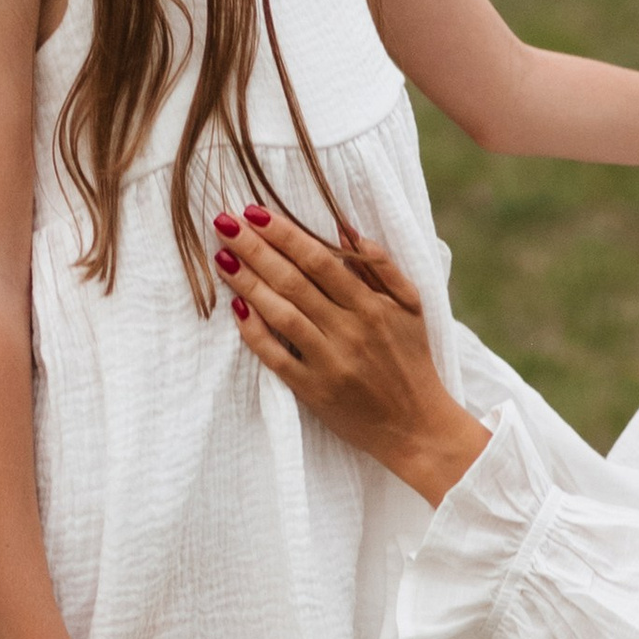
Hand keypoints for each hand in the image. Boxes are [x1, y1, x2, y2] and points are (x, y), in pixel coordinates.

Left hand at [217, 203, 490, 504]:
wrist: (417, 427)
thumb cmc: (412, 361)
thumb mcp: (411, 308)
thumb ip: (382, 267)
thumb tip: (347, 230)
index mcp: (372, 306)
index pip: (321, 261)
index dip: (286, 234)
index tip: (256, 211)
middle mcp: (349, 331)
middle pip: (294, 281)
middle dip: (256, 249)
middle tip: (224, 223)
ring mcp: (329, 362)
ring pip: (280, 315)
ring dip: (247, 283)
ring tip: (221, 257)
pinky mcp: (313, 390)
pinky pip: (275, 357)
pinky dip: (254, 332)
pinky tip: (235, 307)